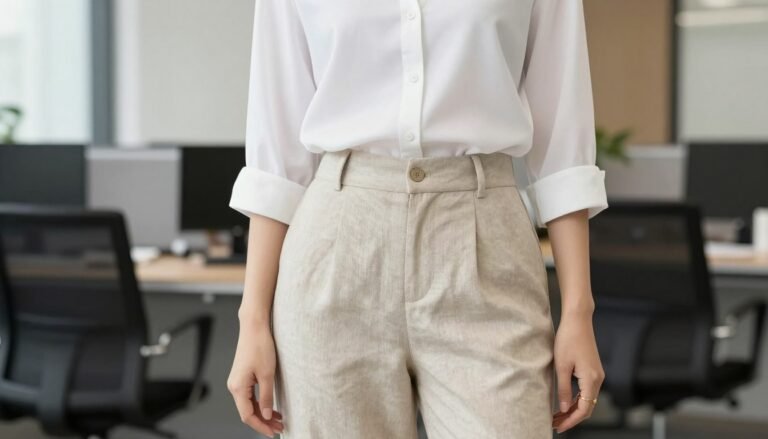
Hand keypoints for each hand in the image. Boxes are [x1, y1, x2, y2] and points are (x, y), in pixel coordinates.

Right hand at [227, 323, 284, 437]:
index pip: (247, 415)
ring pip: (249, 404)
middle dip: (263, 421)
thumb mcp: (267, 374)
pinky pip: (250, 396)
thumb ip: (266, 397)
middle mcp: (234, 386)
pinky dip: (260, 403)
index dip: (260, 426)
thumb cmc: (260, 346)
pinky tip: (271, 407)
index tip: (273, 432)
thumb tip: (265, 415)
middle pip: (247, 412)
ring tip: (278, 419)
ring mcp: (237, 381)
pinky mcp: (242, 376)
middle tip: (279, 427)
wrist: (254, 327)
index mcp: (238, 387)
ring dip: (263, 413)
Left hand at [551, 312, 604, 433]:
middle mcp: (597, 379)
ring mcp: (596, 374)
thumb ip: (562, 389)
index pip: (584, 409)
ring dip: (572, 409)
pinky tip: (564, 403)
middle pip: (587, 407)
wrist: (577, 320)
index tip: (559, 427)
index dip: (571, 421)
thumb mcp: (561, 366)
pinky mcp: (592, 370)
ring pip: (587, 400)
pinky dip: (576, 399)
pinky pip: (586, 391)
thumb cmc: (568, 339)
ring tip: (556, 415)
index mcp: (591, 379)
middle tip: (555, 424)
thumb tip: (562, 408)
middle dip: (571, 418)